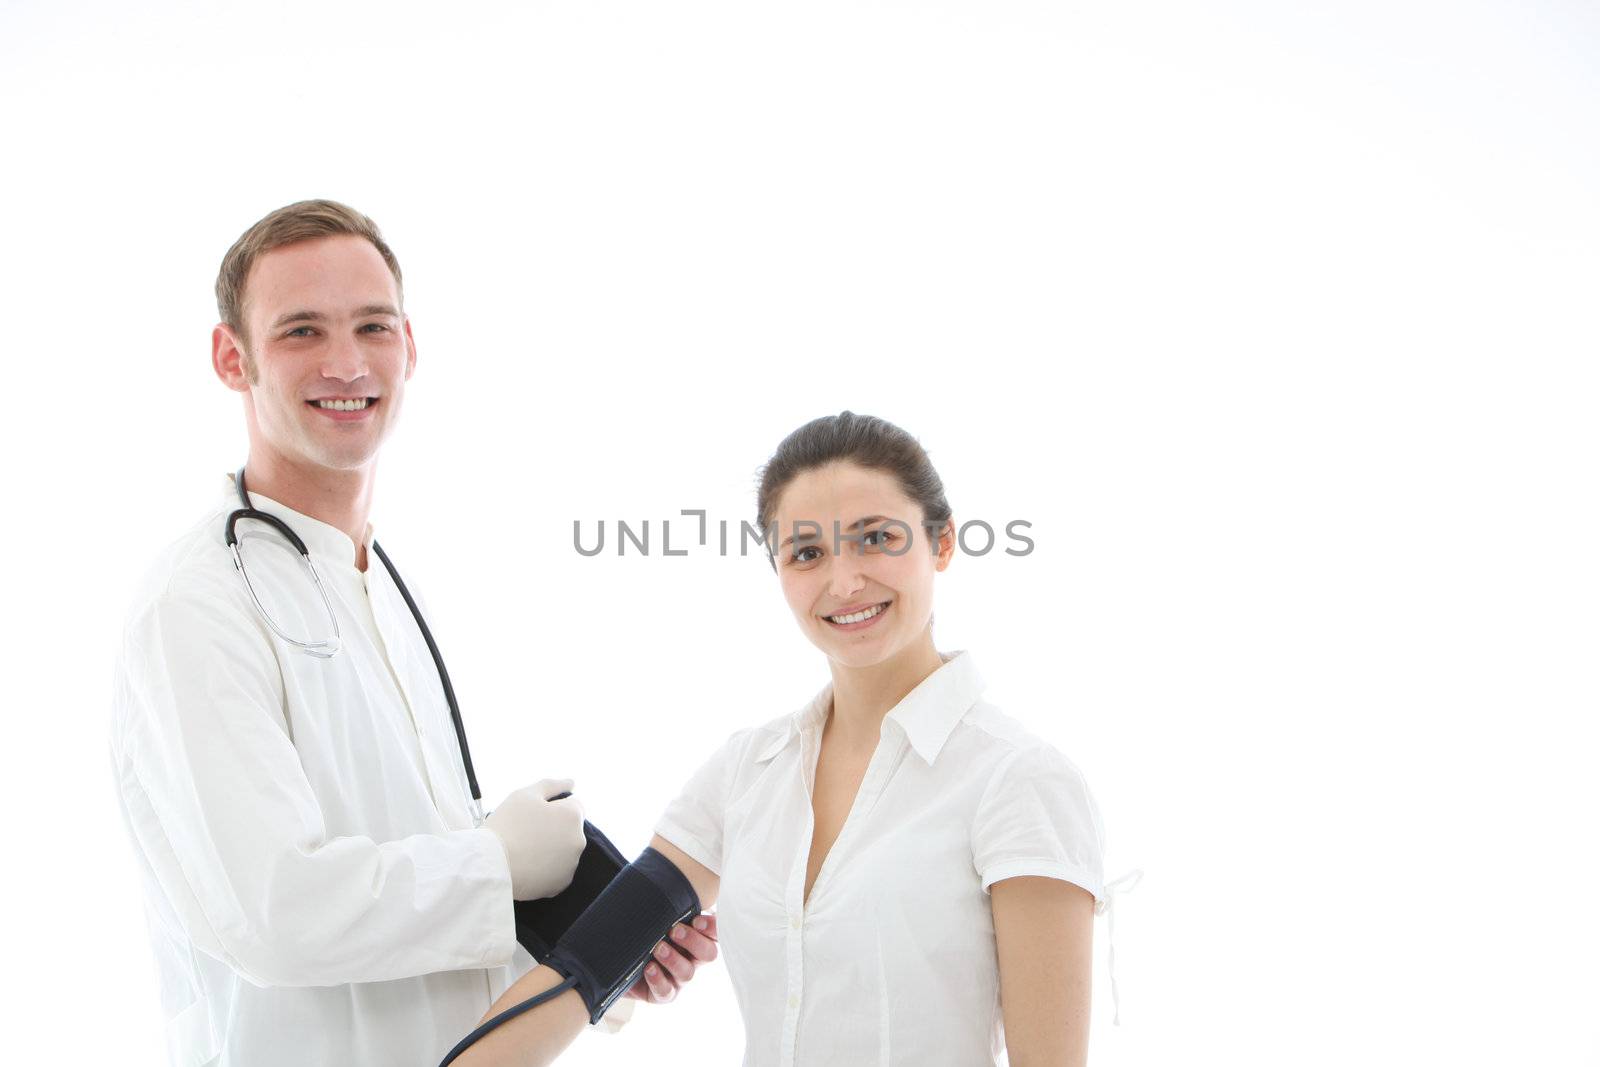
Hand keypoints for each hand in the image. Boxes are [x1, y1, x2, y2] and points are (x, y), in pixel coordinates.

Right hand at [483, 778, 586, 899]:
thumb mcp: (525, 795)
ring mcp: (571, 864)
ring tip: (525, 850)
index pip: (573, 805)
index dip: (553, 807)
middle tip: (526, 832)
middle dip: (554, 827)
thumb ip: (552, 785)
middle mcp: (578, 840)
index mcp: (573, 816)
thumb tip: (572, 782)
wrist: (491, 866)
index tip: (534, 815)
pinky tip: (528, 865)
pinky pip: (557, 870)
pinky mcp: (561, 884)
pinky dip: (547, 867)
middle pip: (569, 828)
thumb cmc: (507, 825)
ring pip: (563, 850)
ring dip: (551, 847)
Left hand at [625, 913, 718, 1003]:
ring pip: (688, 973)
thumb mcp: (655, 915)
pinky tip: (649, 969)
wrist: (616, 958)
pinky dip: (659, 980)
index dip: (712, 928)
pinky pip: (666, 991)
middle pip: (708, 953)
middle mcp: (692, 957)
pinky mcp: (663, 994)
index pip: (716, 932)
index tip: (696, 919)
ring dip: (674, 959)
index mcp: (696, 935)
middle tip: (674, 930)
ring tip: (658, 948)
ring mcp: (679, 978)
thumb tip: (669, 881)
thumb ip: (668, 904)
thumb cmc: (642, 929)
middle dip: (693, 941)